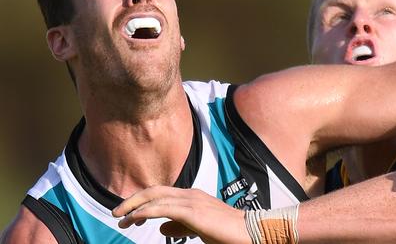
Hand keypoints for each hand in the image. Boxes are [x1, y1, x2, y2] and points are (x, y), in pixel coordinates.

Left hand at [112, 186, 247, 243]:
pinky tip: (135, 218)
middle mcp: (190, 194)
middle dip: (133, 200)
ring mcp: (191, 201)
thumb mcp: (199, 229)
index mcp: (192, 197)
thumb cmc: (227, 233)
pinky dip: (145, 211)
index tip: (131, 216)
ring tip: (120, 218)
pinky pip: (162, 208)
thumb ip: (180, 226)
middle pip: (154, 190)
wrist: (249, 231)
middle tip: (117, 213)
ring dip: (134, 206)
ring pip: (155, 196)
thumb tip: (162, 228)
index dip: (143, 202)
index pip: (161, 193)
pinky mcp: (192, 211)